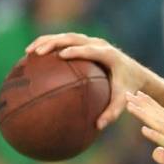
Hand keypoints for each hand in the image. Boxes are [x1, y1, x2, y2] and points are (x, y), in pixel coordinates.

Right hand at [25, 33, 146, 129]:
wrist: (135, 73)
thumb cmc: (128, 88)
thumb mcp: (123, 100)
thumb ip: (113, 112)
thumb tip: (99, 126)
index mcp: (109, 54)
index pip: (90, 50)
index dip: (77, 51)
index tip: (61, 55)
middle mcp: (99, 44)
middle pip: (73, 38)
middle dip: (54, 43)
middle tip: (37, 52)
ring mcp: (92, 42)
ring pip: (66, 37)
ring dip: (47, 41)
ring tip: (28, 52)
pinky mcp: (86, 43)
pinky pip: (66, 42)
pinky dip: (50, 46)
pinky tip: (34, 56)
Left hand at [125, 90, 163, 163]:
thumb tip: (156, 151)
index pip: (163, 118)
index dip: (150, 107)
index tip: (136, 97)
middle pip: (160, 117)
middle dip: (144, 105)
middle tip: (128, 94)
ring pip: (161, 125)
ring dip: (145, 115)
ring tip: (130, 106)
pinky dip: (155, 136)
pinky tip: (143, 130)